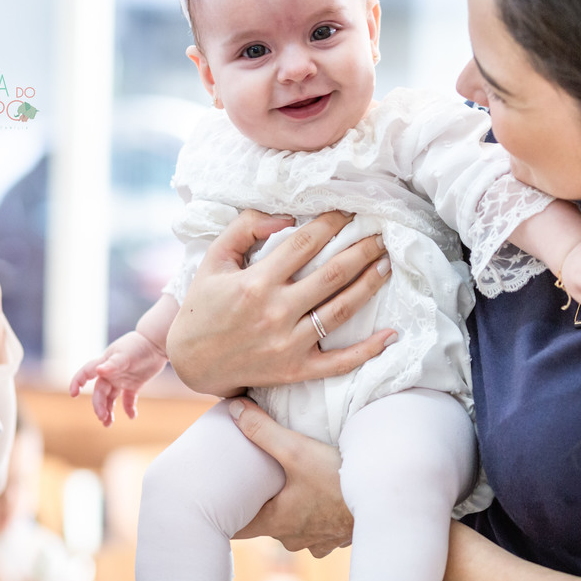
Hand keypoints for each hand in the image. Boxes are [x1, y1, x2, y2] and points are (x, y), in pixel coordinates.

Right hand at [70, 331, 166, 425]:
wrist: (158, 342)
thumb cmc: (138, 345)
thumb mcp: (125, 354)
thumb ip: (112, 364)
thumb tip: (99, 371)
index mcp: (104, 364)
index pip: (86, 373)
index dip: (77, 382)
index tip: (73, 394)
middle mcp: (110, 373)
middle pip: (100, 392)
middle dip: (99, 405)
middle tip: (103, 418)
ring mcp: (122, 379)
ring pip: (111, 398)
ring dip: (108, 410)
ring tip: (108, 423)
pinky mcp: (134, 384)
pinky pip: (128, 399)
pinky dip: (129, 409)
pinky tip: (132, 416)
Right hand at [166, 209, 395, 396]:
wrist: (190, 362)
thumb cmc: (203, 306)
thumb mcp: (214, 259)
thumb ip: (245, 228)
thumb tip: (285, 216)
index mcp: (256, 282)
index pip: (305, 244)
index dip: (332, 223)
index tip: (349, 211)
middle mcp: (276, 312)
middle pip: (332, 274)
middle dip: (361, 250)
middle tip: (381, 234)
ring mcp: (289, 344)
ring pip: (341, 311)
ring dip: (369, 285)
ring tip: (386, 264)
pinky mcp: (296, 369)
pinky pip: (340, 362)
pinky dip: (368, 350)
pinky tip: (390, 335)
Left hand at [228, 399, 352, 556]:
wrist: (385, 500)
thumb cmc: (339, 479)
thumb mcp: (297, 450)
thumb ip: (263, 430)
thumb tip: (234, 409)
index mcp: (277, 522)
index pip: (238, 528)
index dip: (226, 514)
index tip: (217, 500)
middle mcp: (294, 537)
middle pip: (267, 524)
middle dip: (261, 504)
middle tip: (254, 481)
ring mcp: (318, 540)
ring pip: (294, 527)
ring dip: (292, 509)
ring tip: (290, 486)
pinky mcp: (339, 536)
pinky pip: (320, 528)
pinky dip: (317, 513)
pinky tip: (322, 496)